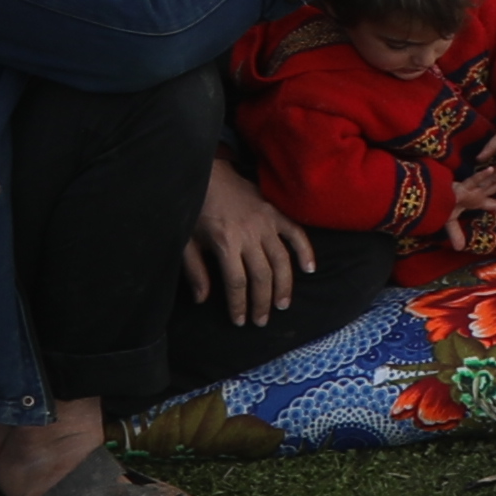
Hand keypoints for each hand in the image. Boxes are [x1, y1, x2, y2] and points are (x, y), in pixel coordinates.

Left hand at [188, 158, 310, 320]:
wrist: (208, 174)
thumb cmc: (195, 209)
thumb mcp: (186, 242)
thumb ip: (195, 271)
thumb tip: (202, 300)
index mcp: (225, 242)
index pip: (237, 283)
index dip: (240, 305)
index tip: (240, 321)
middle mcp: (249, 234)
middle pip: (262, 276)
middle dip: (262, 302)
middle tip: (262, 320)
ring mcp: (266, 222)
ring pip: (282, 261)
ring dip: (284, 286)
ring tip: (282, 304)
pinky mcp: (276, 213)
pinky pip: (297, 234)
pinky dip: (306, 251)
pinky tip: (310, 269)